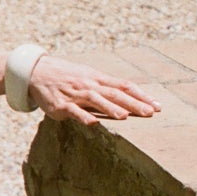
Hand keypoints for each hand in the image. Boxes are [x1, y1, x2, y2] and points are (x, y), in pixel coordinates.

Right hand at [27, 56, 160, 126]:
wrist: (38, 72)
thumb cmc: (68, 76)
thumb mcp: (89, 77)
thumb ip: (108, 87)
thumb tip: (131, 98)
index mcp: (99, 79)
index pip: (125, 86)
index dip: (142, 96)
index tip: (158, 106)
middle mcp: (90, 85)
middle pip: (115, 94)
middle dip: (133, 104)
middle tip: (150, 113)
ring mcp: (76, 95)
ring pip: (96, 101)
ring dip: (111, 108)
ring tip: (125, 116)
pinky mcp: (61, 105)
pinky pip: (74, 111)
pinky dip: (84, 117)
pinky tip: (93, 123)